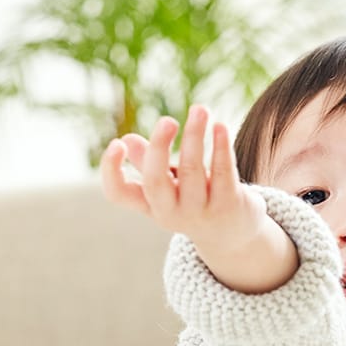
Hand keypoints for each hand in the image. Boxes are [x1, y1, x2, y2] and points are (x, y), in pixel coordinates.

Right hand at [100, 106, 297, 294]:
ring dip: (194, 135)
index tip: (117, 143)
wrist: (234, 236)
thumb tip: (127, 140)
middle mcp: (170, 212)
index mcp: (150, 205)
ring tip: (199, 109)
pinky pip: (223, 172)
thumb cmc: (195, 203)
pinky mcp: (228, 204)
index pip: (119, 194)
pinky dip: (220, 146)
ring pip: (192, 171)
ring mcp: (199, 211)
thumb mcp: (169, 188)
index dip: (111, 170)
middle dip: (159, 147)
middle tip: (167, 120)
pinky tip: (219, 126)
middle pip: (155, 182)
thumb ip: (149, 164)